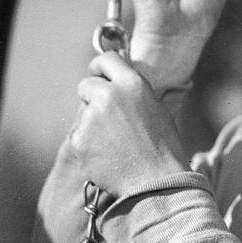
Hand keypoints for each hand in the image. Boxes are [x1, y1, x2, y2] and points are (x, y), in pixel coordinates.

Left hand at [70, 52, 184, 198]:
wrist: (156, 183)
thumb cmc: (163, 148)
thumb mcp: (157, 109)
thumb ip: (134, 92)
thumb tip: (120, 83)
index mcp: (132, 83)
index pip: (106, 59)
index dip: (100, 67)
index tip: (98, 75)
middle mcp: (108, 95)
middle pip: (86, 85)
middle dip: (92, 98)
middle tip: (107, 118)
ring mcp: (90, 118)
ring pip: (81, 114)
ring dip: (91, 124)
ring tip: (115, 144)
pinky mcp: (78, 140)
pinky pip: (78, 136)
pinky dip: (88, 145)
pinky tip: (107, 156)